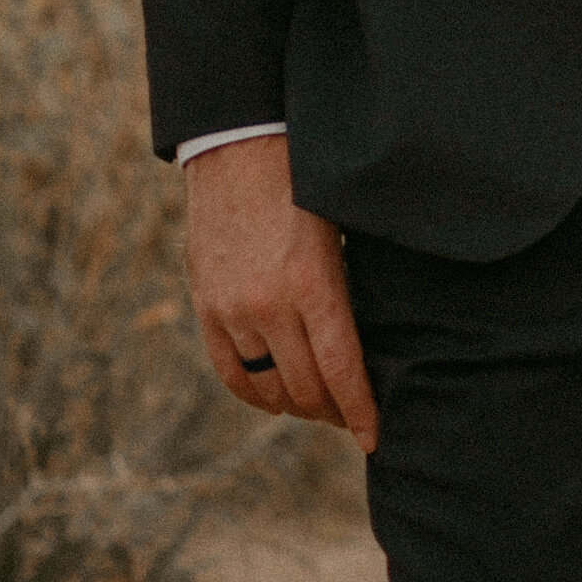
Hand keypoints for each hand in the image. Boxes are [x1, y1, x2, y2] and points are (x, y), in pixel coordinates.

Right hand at [184, 138, 378, 449]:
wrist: (240, 145)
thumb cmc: (307, 179)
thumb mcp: (341, 231)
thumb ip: (347, 287)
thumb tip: (367, 341)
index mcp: (313, 284)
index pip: (342, 371)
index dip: (361, 410)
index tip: (374, 435)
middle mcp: (270, 305)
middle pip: (307, 387)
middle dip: (334, 411)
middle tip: (352, 416)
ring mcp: (232, 309)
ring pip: (268, 386)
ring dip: (297, 405)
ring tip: (319, 407)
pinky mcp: (207, 306)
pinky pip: (230, 370)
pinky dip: (254, 392)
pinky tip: (274, 398)